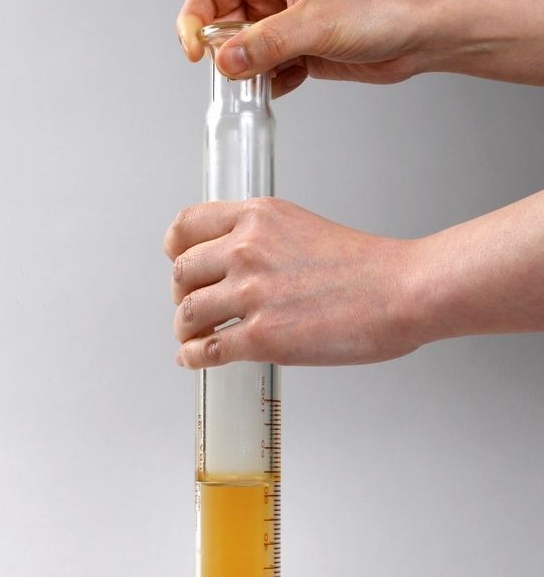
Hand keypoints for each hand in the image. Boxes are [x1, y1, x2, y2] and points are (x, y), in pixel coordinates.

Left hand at [164, 192, 543, 368]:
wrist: (401, 291)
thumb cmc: (369, 267)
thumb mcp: (304, 229)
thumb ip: (266, 241)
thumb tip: (242, 267)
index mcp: (258, 217)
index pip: (187, 225)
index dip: (175, 249)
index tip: (177, 260)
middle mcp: (246, 249)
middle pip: (181, 272)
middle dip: (181, 293)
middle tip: (191, 306)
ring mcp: (251, 293)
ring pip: (188, 313)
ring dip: (186, 329)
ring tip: (194, 337)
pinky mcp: (261, 336)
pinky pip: (206, 349)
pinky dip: (192, 357)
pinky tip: (194, 360)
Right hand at [177, 0, 429, 98]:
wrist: (419, 35)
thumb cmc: (378, 10)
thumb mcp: (314, 26)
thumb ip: (264, 44)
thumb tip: (222, 63)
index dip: (193, 22)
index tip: (194, 54)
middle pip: (222, 27)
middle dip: (224, 53)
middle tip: (238, 72)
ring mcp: (286, 27)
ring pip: (244, 54)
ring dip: (248, 72)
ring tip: (271, 78)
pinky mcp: (300, 53)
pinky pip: (267, 72)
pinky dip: (270, 84)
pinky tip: (290, 83)